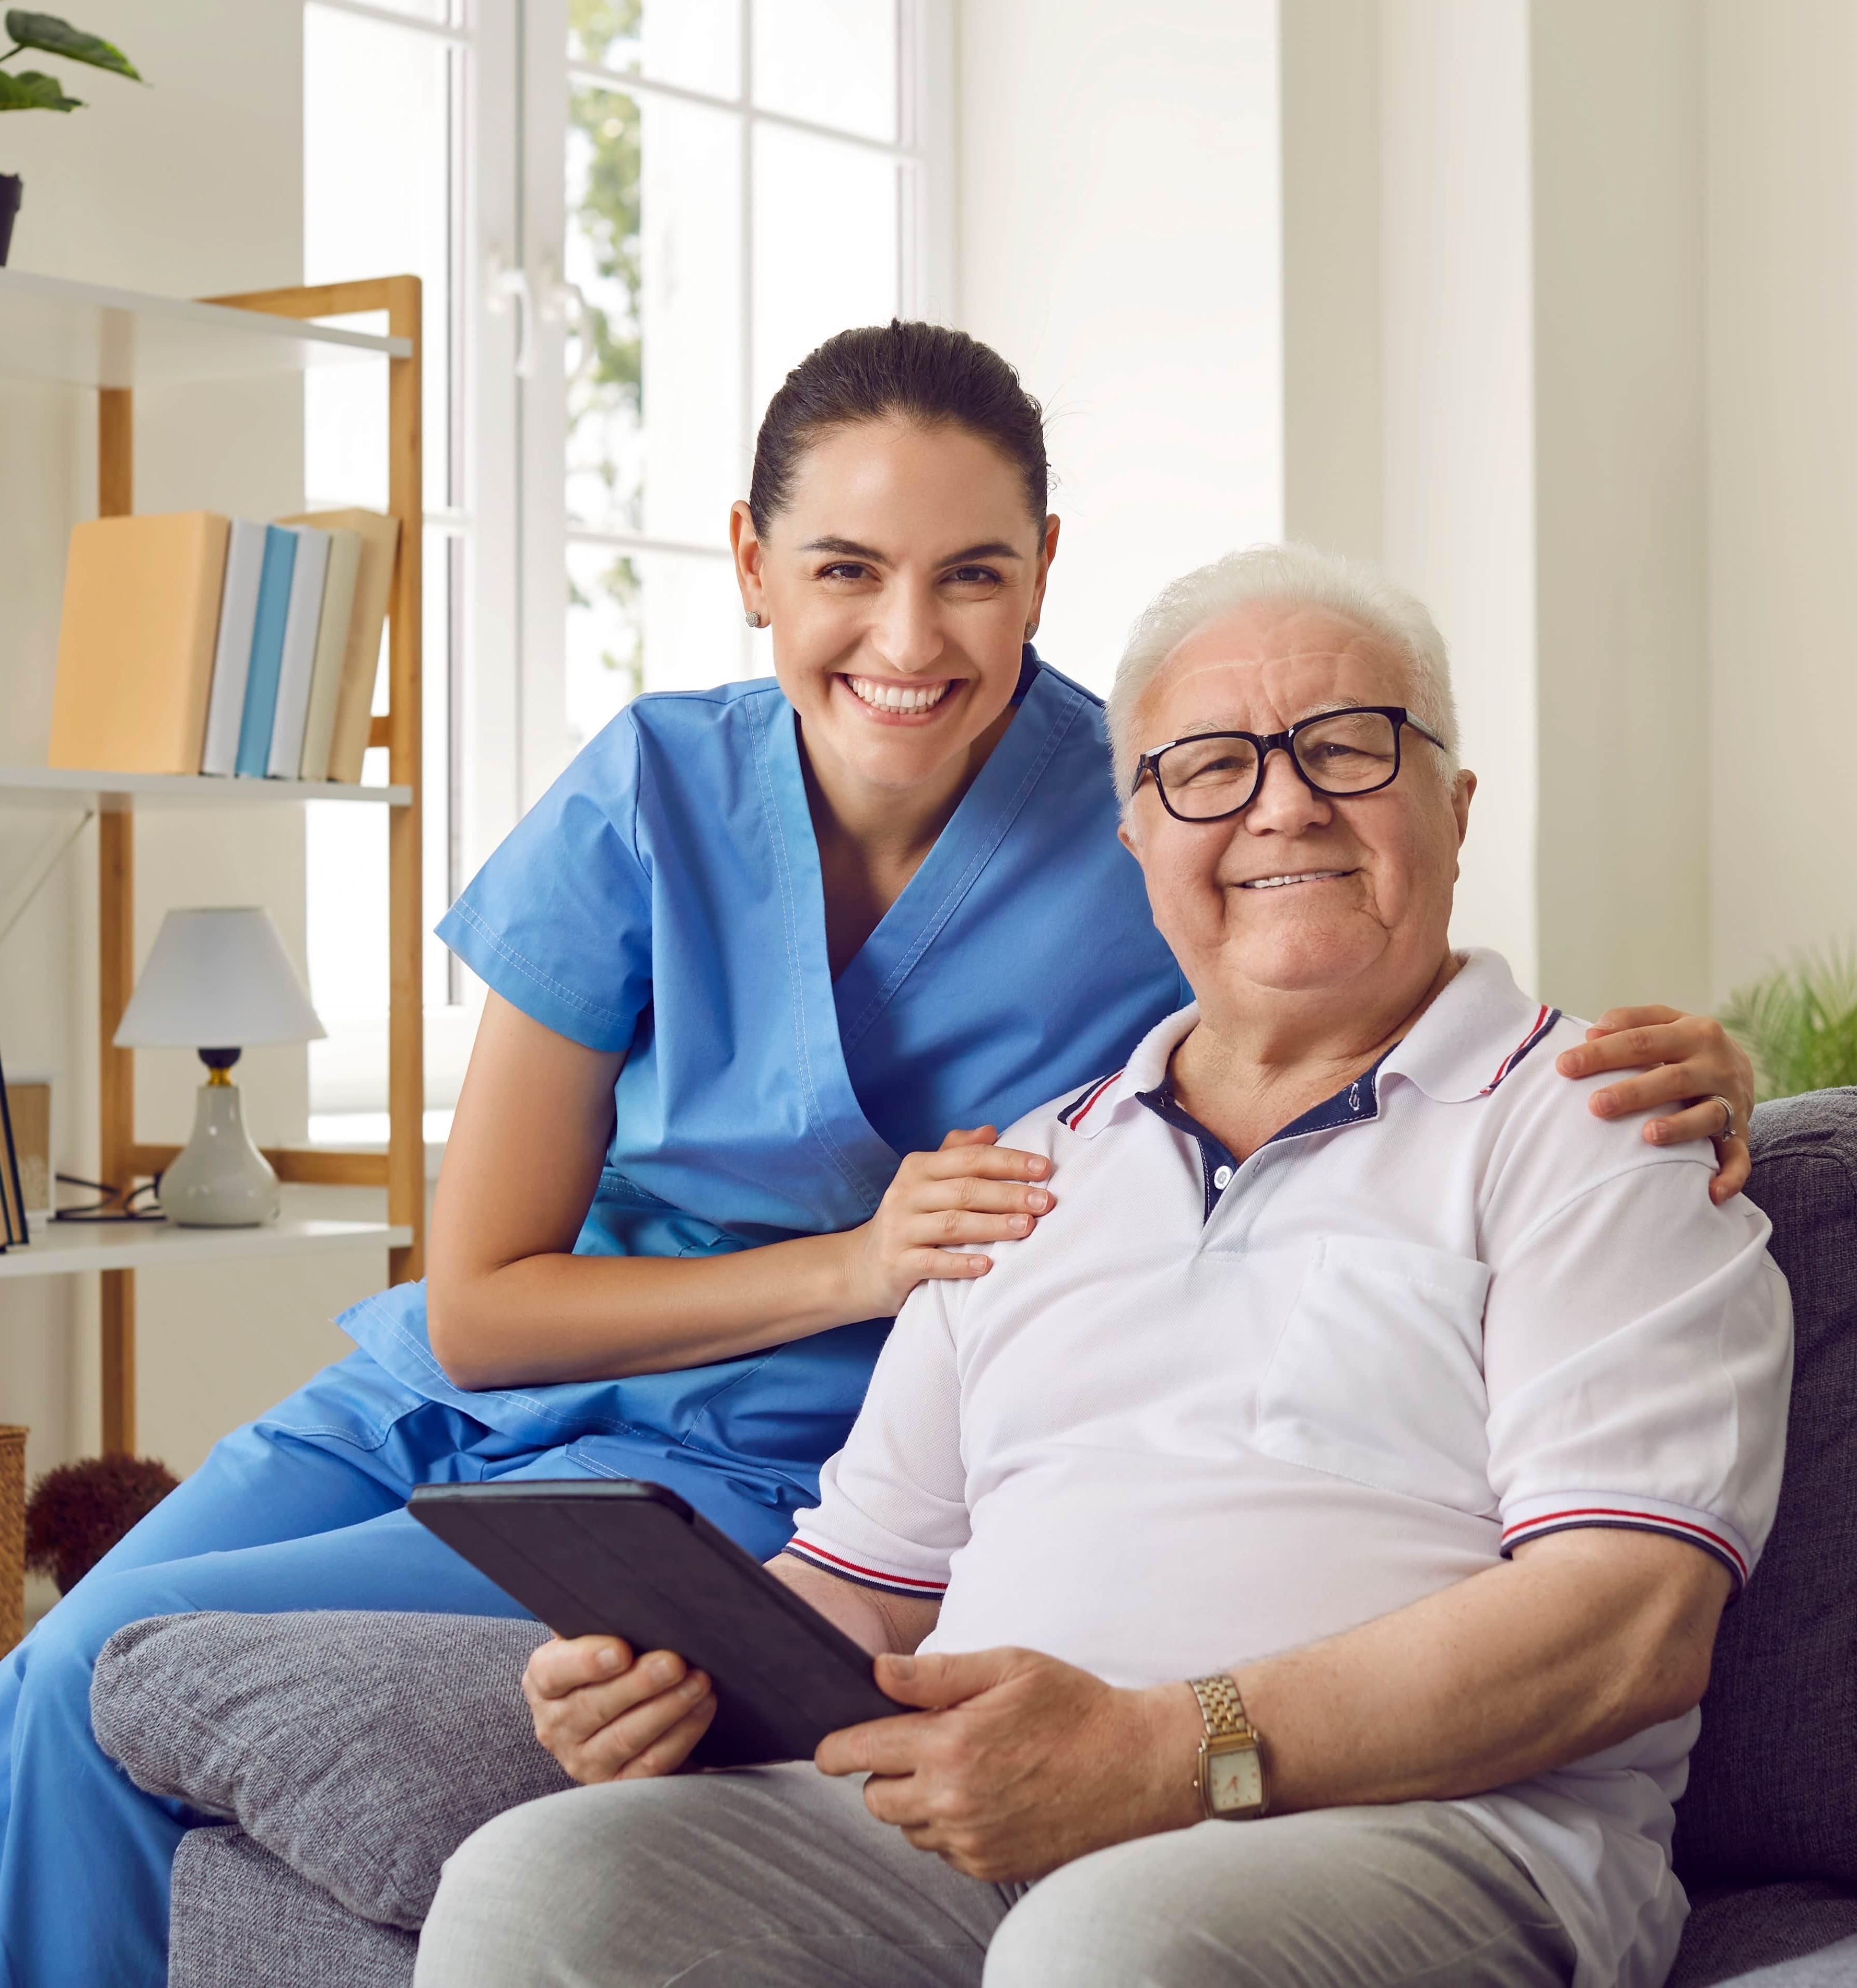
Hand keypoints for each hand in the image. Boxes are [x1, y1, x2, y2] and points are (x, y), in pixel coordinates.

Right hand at [521, 1634, 713, 1783]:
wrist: (624, 1711)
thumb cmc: (612, 1662)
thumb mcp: (596, 1639)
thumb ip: (600, 1620)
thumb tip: (622, 1593)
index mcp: (543, 1682)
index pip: (554, 1672)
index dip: (585, 1661)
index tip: (621, 1650)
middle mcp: (555, 1726)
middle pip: (594, 1706)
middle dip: (640, 1683)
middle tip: (676, 1662)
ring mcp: (584, 1762)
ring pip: (624, 1738)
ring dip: (667, 1709)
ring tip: (699, 1683)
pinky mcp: (617, 1785)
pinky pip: (650, 1766)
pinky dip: (680, 1736)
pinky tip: (702, 1709)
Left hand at [815, 1647, 1195, 1882]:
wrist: (1136, 1764)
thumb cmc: (1073, 1705)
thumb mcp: (1007, 1667)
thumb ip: (936, 1674)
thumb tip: (878, 1672)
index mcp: (952, 1746)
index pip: (864, 1753)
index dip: (837, 1749)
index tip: (827, 1749)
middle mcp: (955, 1802)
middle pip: (877, 1800)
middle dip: (882, 1772)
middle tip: (917, 1744)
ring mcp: (975, 1841)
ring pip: (910, 1829)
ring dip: (916, 1801)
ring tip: (958, 1766)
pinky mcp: (994, 1865)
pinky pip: (944, 1851)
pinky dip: (948, 1826)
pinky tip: (982, 1795)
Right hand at [841, 1128, 1054, 1318]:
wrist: (861, 1266)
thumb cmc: (910, 1218)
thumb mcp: (926, 1180)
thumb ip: (956, 1153)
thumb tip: (990, 1130)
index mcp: (918, 1167)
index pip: (969, 1158)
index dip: (1008, 1161)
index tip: (1044, 1167)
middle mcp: (906, 1193)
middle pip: (965, 1189)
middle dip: (1009, 1194)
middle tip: (1045, 1201)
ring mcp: (899, 1229)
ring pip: (952, 1223)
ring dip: (992, 1225)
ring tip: (1026, 1227)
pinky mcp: (896, 1263)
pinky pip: (932, 1263)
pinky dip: (960, 1263)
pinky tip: (987, 1266)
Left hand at [1555, 1006, 1754, 1204]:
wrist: (1742, 1070)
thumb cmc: (1684, 1046)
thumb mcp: (1665, 1022)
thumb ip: (1632, 1022)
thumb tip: (1592, 1032)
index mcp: (1693, 1032)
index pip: (1642, 1040)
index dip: (1602, 1053)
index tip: (1564, 1066)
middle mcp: (1715, 1066)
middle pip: (1671, 1078)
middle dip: (1633, 1093)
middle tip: (1595, 1105)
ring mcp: (1731, 1101)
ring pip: (1707, 1115)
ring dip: (1679, 1127)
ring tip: (1648, 1135)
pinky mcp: (1740, 1133)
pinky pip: (1739, 1158)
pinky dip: (1729, 1176)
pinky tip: (1710, 1193)